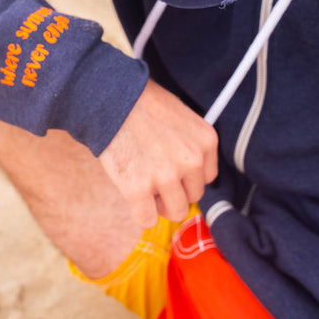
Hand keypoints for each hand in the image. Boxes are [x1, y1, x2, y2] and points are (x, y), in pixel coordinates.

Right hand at [99, 79, 217, 228]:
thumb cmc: (143, 102)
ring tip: (143, 183)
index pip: (206, 176)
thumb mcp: (180, 115)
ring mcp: (166, 176)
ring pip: (175, 211)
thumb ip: (189, 144)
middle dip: (174, 190)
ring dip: (159, 203)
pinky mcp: (139, 189)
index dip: (186, 175)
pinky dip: (140, 213)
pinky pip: (147, 220)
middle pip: (193, 196)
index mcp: (206, 140)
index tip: (171, 166)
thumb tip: (188, 174)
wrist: (112, 97)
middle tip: (153, 174)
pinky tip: (132, 195)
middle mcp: (192, 160)